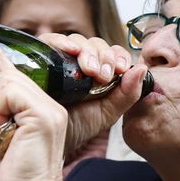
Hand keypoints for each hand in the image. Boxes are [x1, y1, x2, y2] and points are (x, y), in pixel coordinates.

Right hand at [38, 32, 150, 155]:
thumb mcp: (107, 113)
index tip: (121, 69)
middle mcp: (77, 63)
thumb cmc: (75, 128)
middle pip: (94, 43)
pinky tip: (72, 51)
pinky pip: (50, 40)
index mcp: (96, 72)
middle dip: (103, 56)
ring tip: (90, 71)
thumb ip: (128, 94)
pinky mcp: (38, 58)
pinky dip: (62, 41)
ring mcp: (58, 59)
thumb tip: (141, 68)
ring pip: (76, 40)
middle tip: (103, 75)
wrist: (47, 140)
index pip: (111, 52)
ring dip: (87, 51)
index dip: (117, 56)